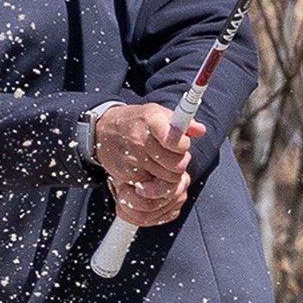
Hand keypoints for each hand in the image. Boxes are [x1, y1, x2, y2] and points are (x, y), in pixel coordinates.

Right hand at [93, 102, 204, 226]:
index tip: (182, 144)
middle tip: (175, 159)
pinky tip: (153, 174)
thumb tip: (200, 130)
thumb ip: (181, 121)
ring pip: (168, 180)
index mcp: (151, 120)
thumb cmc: (135, 121)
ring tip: (165, 167)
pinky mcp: (128, 175)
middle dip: (180, 164)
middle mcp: (141, 140)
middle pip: (176, 165)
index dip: (183, 146)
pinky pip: (153, 189)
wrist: (103, 131)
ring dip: (170, 176)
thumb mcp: (157, 112)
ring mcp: (134, 160)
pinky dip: (157, 185)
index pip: (174, 140)